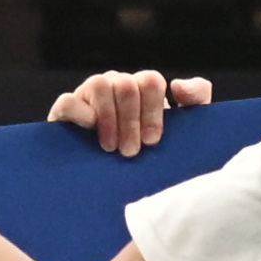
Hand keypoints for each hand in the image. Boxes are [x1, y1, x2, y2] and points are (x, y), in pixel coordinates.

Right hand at [49, 70, 212, 158]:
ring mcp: (89, 94)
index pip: (151, 81)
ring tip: (111, 148)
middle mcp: (116, 85)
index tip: (152, 141)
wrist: (105, 179)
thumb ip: (195, 101)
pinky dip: (80, 116)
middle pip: (126, 84)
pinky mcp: (65, 109)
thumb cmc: (146, 152)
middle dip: (131, 122)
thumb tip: (178, 86)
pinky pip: (68, 101)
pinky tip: (88, 134)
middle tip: (131, 152)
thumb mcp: (180, 130)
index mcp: (141, 88)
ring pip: (100, 84)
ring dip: (109, 119)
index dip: (153, 111)